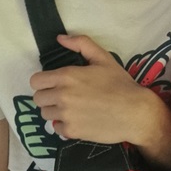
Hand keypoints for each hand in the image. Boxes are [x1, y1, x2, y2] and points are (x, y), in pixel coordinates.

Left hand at [30, 35, 150, 144]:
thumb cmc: (120, 83)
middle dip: (48, 95)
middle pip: (38, 98)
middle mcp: (62, 96)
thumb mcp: (103, 58)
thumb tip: (60, 38)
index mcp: (67, 76)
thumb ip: (81, 44)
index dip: (43, 80)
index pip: (36, 80)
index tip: (54, 82)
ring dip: (54, 109)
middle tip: (63, 94)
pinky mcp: (71, 132)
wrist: (134, 112)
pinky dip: (64, 124)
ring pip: (45, 113)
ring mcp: (66, 116)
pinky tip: (78, 118)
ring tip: (71, 106)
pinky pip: (56, 128)